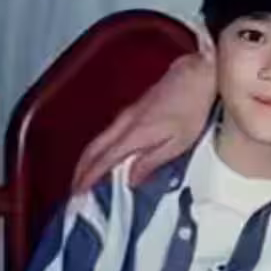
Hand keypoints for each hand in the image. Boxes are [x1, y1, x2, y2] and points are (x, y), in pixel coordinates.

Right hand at [71, 50, 216, 190]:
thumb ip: (152, 161)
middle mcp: (123, 124)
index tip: (77, 195)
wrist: (195, 75)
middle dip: (80, 170)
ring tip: (85, 177)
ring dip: (87, 159)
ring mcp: (126, 114)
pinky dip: (99, 148)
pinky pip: (108, 133)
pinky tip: (105, 156)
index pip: (103, 160)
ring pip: (98, 140)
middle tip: (74, 190)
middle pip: (93, 149)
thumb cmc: (192, 109)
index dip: (88, 178)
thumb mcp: (179, 142)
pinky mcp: (133, 109)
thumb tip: (129, 179)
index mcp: (133, 135)